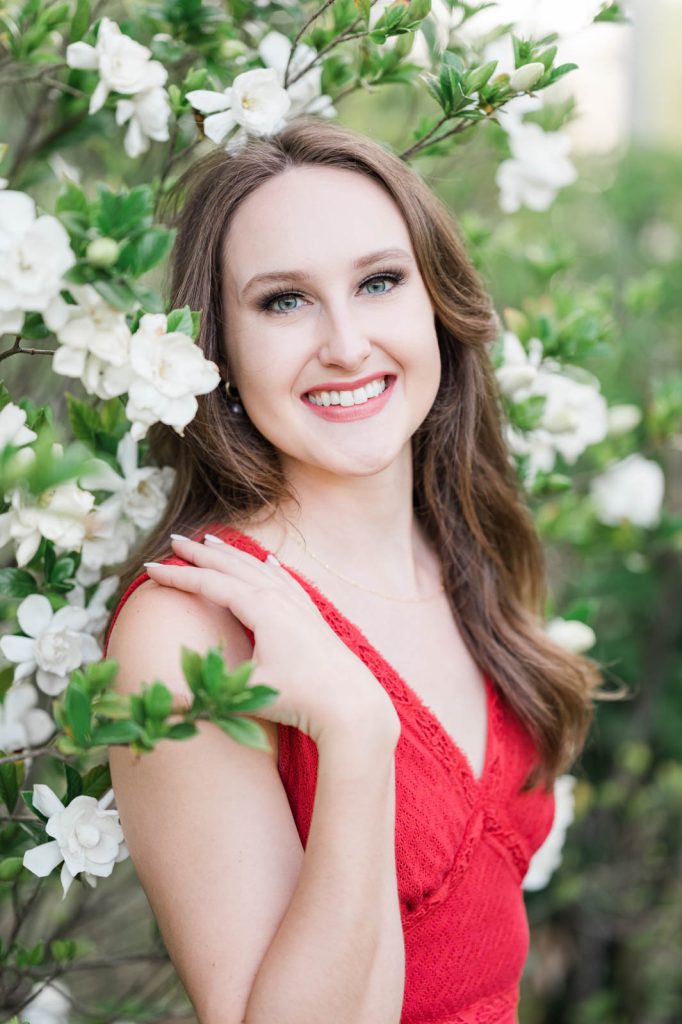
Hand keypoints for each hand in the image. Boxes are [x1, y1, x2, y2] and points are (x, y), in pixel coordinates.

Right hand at [144, 536, 400, 749]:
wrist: (350, 705)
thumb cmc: (299, 700)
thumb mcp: (245, 695)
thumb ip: (200, 696)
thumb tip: (155, 704)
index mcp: (260, 608)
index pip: (209, 584)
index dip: (177, 576)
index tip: (149, 568)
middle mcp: (279, 597)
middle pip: (232, 566)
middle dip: (200, 553)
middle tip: (173, 539)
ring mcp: (297, 603)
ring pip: (258, 568)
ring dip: (231, 554)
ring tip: (209, 541)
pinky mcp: (311, 614)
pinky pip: (285, 579)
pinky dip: (269, 566)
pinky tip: (267, 560)